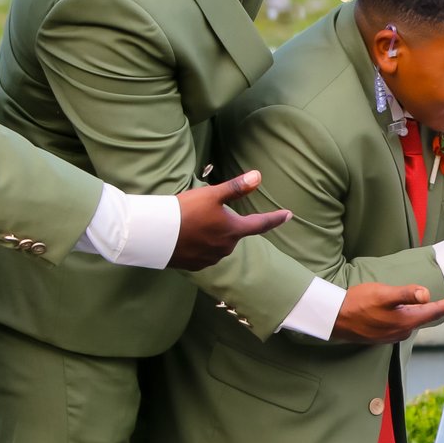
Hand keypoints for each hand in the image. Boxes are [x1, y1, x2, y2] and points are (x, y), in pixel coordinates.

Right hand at [169, 171, 291, 269]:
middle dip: (225, 222)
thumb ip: (236, 187)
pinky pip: (203, 253)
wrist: (155, 234)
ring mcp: (210, 259)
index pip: (261, 224)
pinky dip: (199, 244)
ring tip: (191, 223)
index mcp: (233, 231)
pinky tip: (186, 237)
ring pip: (218, 243)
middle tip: (204, 211)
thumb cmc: (185, 211)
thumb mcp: (211, 194)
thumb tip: (258, 176)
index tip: (288, 215)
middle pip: (233, 232)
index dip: (276, 218)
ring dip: (211, 234)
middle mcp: (226, 248)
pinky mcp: (195, 266)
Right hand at [330, 281, 443, 344]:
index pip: (436, 311)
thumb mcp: (383, 294)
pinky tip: (398, 311)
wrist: (333, 319)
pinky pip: (400, 324)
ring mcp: (392, 336)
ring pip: (412, 320)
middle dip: (438, 308)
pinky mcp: (382, 336)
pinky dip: (405, 316)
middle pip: (425, 316)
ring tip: (423, 302)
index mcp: (406, 321)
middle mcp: (402, 331)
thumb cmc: (358, 303)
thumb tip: (426, 295)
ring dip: (418, 312)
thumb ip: (406, 294)